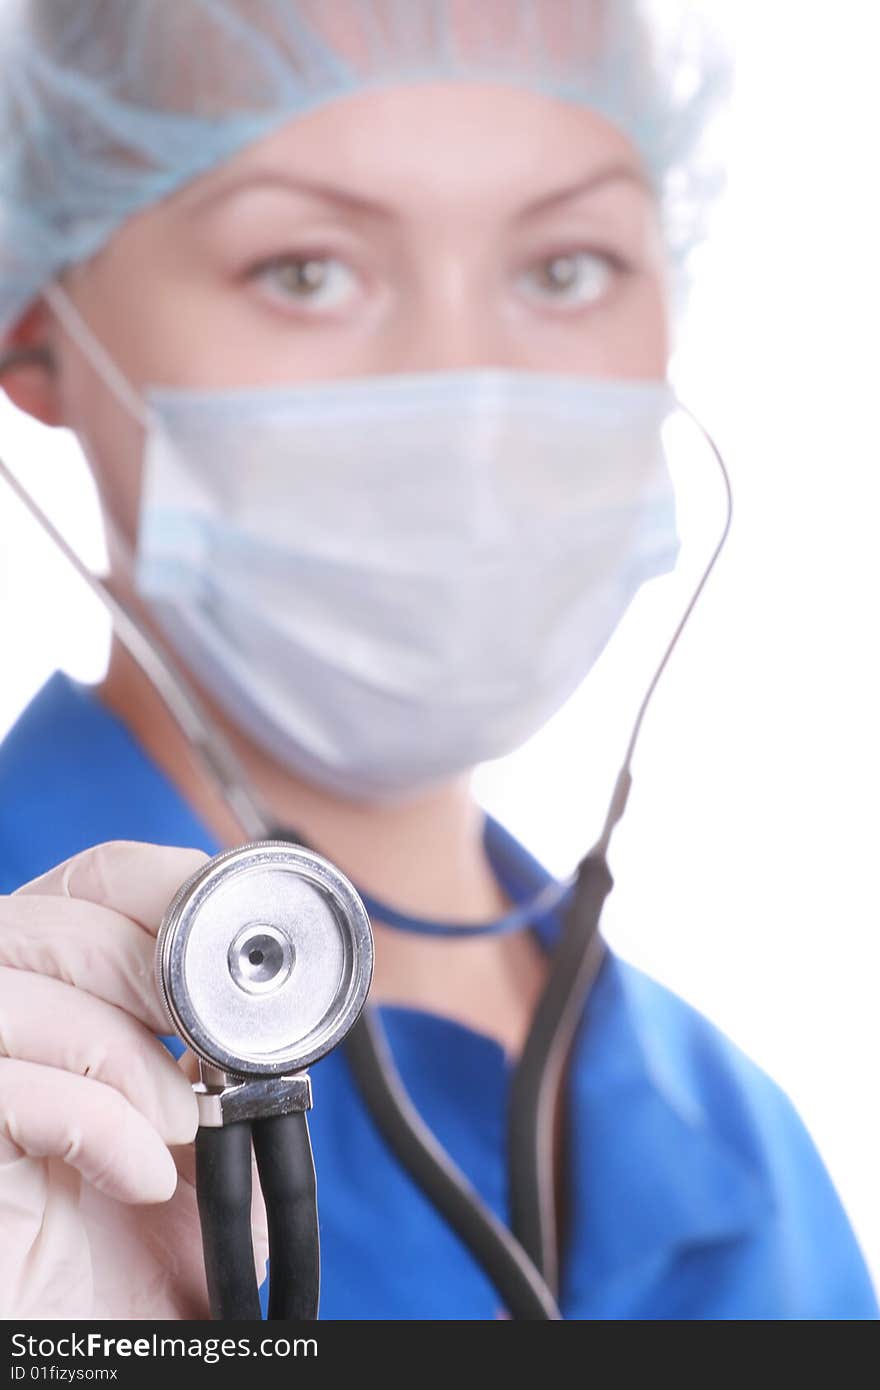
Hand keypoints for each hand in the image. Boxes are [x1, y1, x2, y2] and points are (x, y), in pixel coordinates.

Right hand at [0, 841, 268, 1318]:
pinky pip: (8, 1089)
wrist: (92, 1349)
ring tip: (178, 1129)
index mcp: (57, 990)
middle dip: (153, 969)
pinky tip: (140, 1179)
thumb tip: (264, 998)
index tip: (235, 937)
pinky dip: (99, 1123)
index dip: (165, 883)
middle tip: (209, 1050)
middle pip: (51, 917)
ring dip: (126, 1058)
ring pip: (16, 989)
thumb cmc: (133, 1259)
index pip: (93, 880)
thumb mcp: (207, 1145)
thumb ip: (225, 1059)